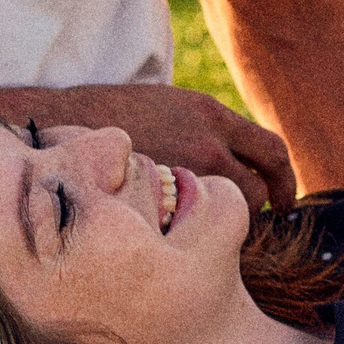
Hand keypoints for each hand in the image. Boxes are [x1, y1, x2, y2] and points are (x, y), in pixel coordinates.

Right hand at [20, 83, 296, 209]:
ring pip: (227, 215)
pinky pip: (192, 229)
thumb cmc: (112, 115)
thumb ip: (204, 132)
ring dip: (224, 225)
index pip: (271, 150)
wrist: (58, 121)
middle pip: (255, 189)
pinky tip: (179, 237)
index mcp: (210, 114)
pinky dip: (193, 236)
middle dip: (256, 209)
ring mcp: (180, 174)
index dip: (285, 178)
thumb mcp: (170, 106)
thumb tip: (229, 162)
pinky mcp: (156, 201)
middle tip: (248, 224)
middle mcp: (205, 142)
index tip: (284, 199)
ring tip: (206, 231)